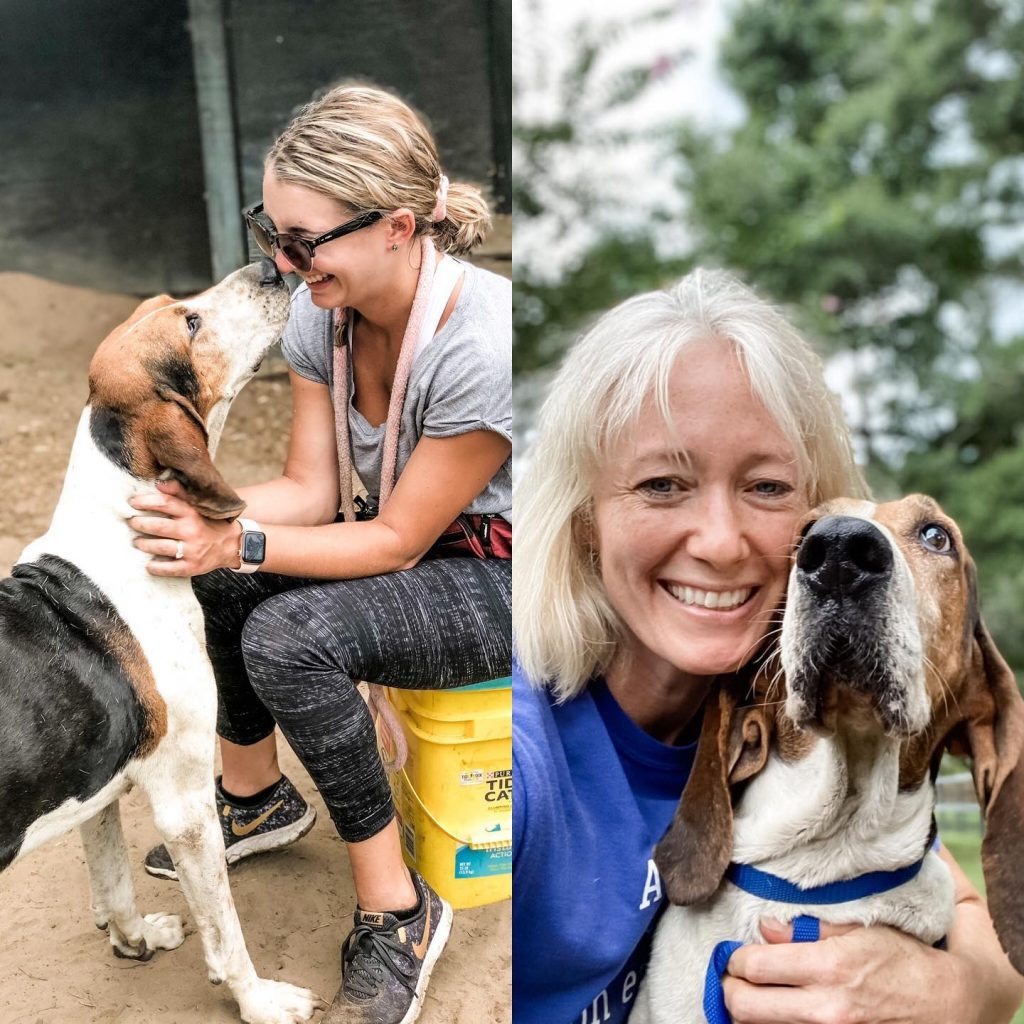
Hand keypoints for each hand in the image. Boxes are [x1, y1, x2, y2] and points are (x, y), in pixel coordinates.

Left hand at [128, 479, 239, 576]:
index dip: (146, 502)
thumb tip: (158, 484)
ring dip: (144, 544)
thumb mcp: (198, 506)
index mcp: (192, 513)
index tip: (133, 502)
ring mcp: (192, 550)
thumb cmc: (209, 523)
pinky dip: (155, 567)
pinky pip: (169, 568)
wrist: (232, 545)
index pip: (166, 503)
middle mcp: (192, 531)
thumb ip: (179, 493)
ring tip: (137, 542)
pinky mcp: (192, 566)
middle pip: (159, 526)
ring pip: (160, 547)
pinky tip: (149, 564)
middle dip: (140, 524)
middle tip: (132, 522)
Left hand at [723, 918, 969, 1023]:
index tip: (736, 955)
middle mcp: (826, 1009)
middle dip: (729, 990)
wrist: (952, 1007)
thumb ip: (808, 930)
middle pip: (744, 1006)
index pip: (754, 966)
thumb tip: (764, 928)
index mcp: (829, 968)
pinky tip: (778, 1018)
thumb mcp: (861, 932)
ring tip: (752, 1000)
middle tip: (732, 980)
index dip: (735, 959)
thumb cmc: (905, 963)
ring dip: (749, 1016)